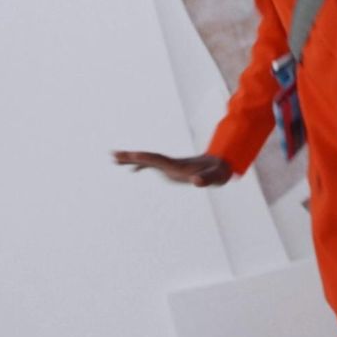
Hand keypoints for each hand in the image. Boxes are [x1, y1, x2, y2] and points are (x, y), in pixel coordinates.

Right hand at [112, 150, 232, 186]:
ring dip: (132, 159)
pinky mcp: (172, 168)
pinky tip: (132, 170)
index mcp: (178, 166)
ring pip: (148, 160)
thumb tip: (196, 181)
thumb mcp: (216, 177)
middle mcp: (172, 164)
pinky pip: (153, 165)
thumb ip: (206, 179)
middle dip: (132, 157)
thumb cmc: (219, 172)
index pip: (159, 160)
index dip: (147, 158)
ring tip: (115, 158)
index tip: (134, 154)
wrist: (223, 163)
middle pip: (149, 158)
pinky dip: (141, 166)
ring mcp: (171, 165)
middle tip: (114, 154)